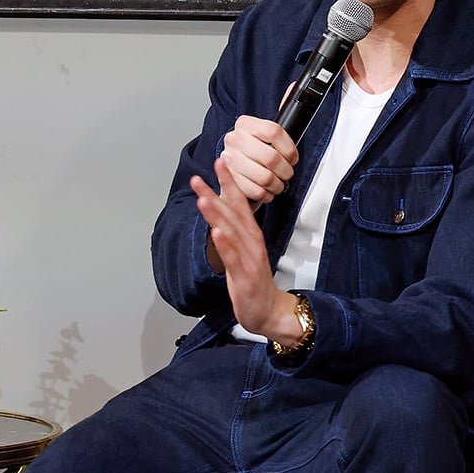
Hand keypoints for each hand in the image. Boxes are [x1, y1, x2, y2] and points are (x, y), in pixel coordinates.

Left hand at [191, 158, 302, 342]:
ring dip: (218, 214)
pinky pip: (233, 258)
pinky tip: (217, 232)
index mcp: (251, 234)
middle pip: (234, 213)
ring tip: (204, 198)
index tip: (220, 162)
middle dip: (219, 191)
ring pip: (232, 232)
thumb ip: (236, 230)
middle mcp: (251, 242)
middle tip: (204, 173)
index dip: (229, 182)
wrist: (269, 310)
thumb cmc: (254, 280)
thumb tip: (223, 209)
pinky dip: (225, 245)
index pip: (239, 203)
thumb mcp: (245, 250)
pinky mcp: (244, 276)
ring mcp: (249, 259)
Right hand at [218, 114, 297, 205]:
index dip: (289, 148)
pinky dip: (266, 194)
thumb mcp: (263, 135)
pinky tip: (267, 190)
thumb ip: (278, 134)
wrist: (232, 164)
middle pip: (271, 157)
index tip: (292, 157)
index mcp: (245, 124)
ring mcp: (230, 160)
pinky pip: (256, 191)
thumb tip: (291, 135)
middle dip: (285, 170)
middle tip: (286, 173)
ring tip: (278, 183)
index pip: (275, 132)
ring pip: (266, 178)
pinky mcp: (230, 179)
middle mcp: (234, 139)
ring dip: (277, 185)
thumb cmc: (253, 150)